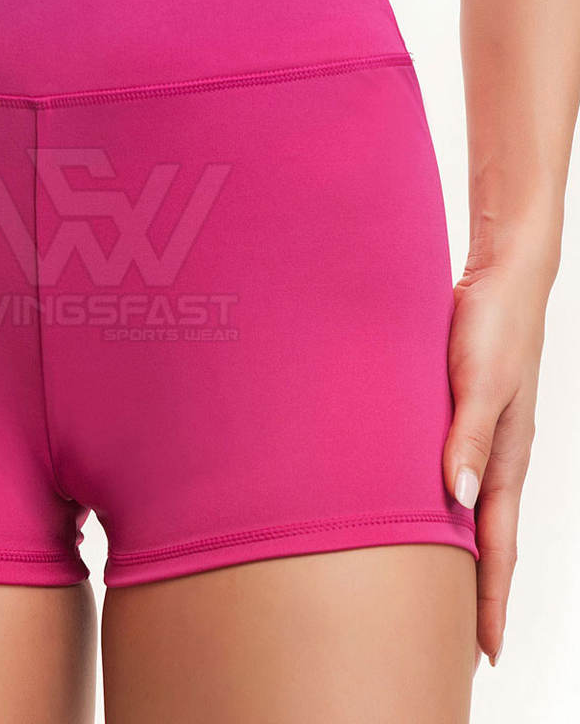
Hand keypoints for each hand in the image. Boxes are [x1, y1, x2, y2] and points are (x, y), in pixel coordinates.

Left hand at [443, 254, 548, 666]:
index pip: (498, 546)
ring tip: (438, 590)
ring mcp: (482, 437)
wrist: (500, 280)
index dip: (490, 599)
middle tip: (458, 641)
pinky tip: (423, 510)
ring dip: (458, 553)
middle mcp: (497, 456)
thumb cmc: (494, 327)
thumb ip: (470, 436)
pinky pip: (455, 474)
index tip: (484, 652)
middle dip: (476, 592)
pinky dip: (444, 506)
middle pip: (487, 539)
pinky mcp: (463, 416)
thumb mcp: (480, 381)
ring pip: (470, 510)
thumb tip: (460, 498)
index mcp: (508, 458)